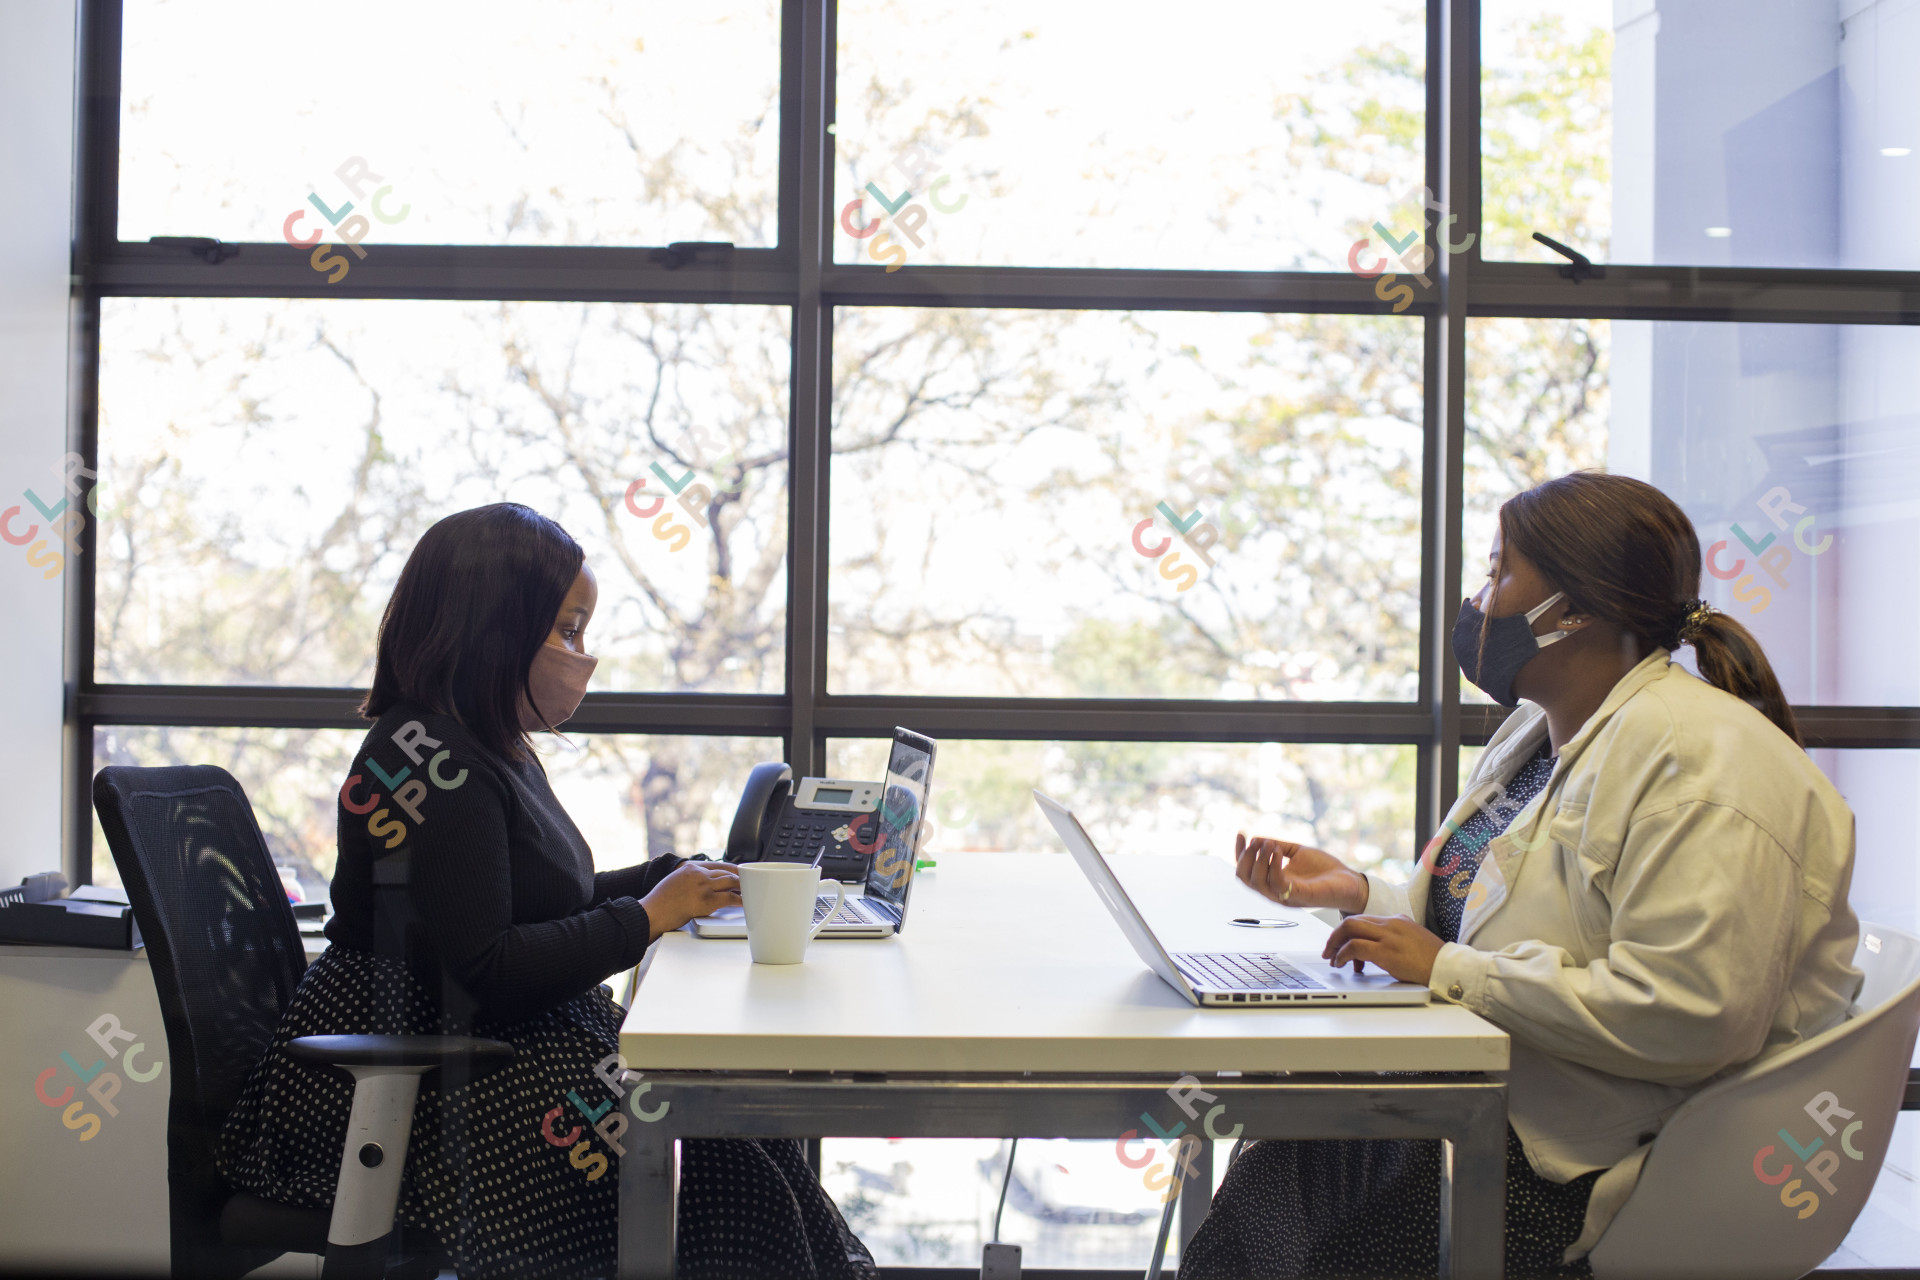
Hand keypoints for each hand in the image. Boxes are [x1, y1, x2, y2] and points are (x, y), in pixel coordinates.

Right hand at [639, 862, 741, 941]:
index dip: (731, 868)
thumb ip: (687, 880)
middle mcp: (698, 874)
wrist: (651, 912)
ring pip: (731, 882)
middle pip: (726, 872)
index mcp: (690, 868)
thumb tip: (698, 886)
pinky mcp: (707, 900)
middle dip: (740, 878)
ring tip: (751, 891)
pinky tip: (746, 902)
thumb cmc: (659, 902)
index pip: (717, 865)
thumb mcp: (673, 882)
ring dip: (743, 887)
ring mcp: (703, 886)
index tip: (739, 872)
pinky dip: (740, 900)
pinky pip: (730, 898)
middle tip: (750, 882)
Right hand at [1234, 833, 1367, 913]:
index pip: (1246, 870)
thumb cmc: (1325, 870)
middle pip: (1244, 879)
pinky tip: (1278, 852)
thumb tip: (1256, 839)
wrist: (1349, 882)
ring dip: (1258, 860)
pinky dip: (1273, 865)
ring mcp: (1285, 897)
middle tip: (1255, 841)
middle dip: (1245, 857)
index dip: (1239, 852)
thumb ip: (1277, 846)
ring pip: (1257, 882)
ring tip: (1268, 844)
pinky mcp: (1298, 896)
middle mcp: (1274, 892)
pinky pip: (1277, 883)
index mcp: (1272, 882)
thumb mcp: (1297, 852)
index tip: (1241, 833)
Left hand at [1322, 914, 1444, 985]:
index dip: (1349, 933)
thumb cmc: (1434, 961)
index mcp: (1398, 920)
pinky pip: (1355, 947)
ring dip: (1335, 943)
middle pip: (1353, 920)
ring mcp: (1388, 936)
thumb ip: (1395, 940)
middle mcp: (1391, 924)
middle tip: (1329, 949)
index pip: (1365, 919)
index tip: (1343, 944)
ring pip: (1349, 929)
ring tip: (1332, 958)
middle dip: (1335, 935)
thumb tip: (1375, 951)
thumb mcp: (1413, 943)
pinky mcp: (1386, 951)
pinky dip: (1343, 955)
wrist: (1449, 968)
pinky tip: (1341, 964)